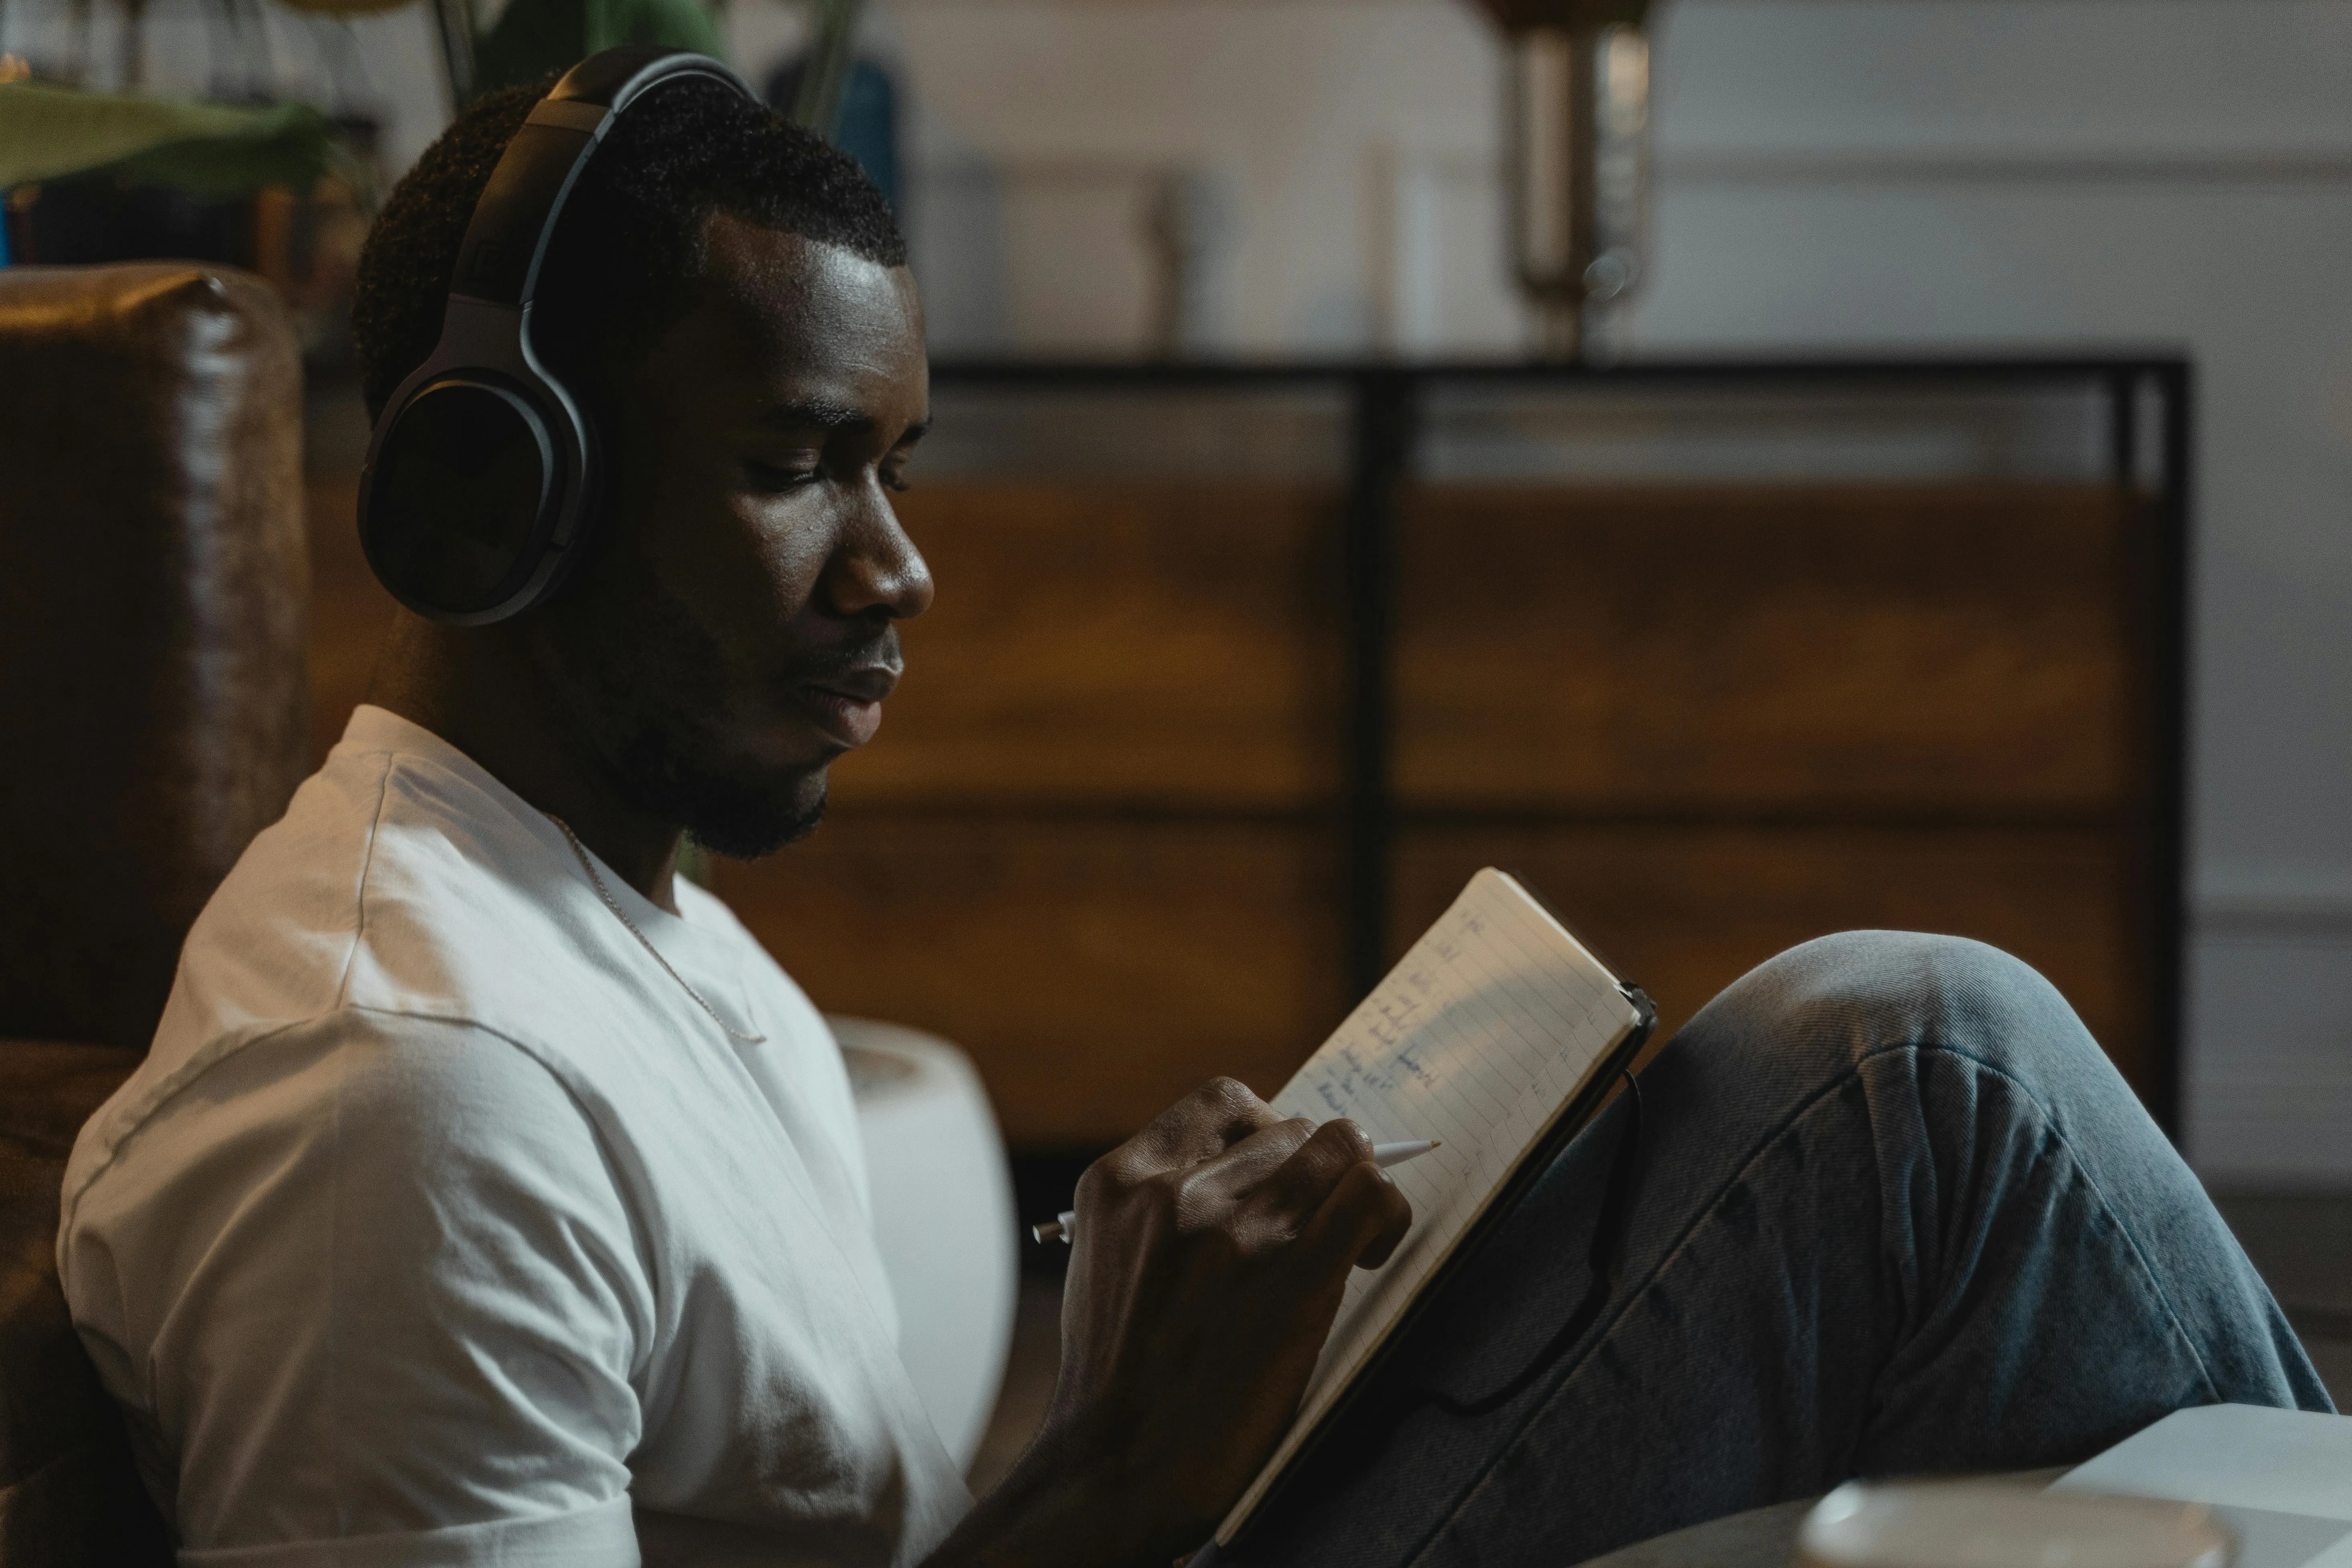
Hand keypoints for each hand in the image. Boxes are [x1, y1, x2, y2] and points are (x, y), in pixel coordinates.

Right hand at [1040, 1079, 1413, 1560]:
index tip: (1280, 1172)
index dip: (1268, 1130)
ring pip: (1338, 1147)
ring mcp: (1235, 1231)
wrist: (1117, 1467)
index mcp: (1121, 1181)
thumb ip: (1161, 1207)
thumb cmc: (1119, 1376)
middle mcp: (1176, 1191)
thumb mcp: (1109, 1260)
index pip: (1225, 1102)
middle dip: (1313, 1170)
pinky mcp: (1293, 1276)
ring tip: (1354, 1236)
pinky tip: (1372, 1251)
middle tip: (1320, 1221)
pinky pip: (1369, 1196)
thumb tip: (1247, 1176)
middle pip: (1287, 1127)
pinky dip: (1385, 1214)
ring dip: (1355, 1185)